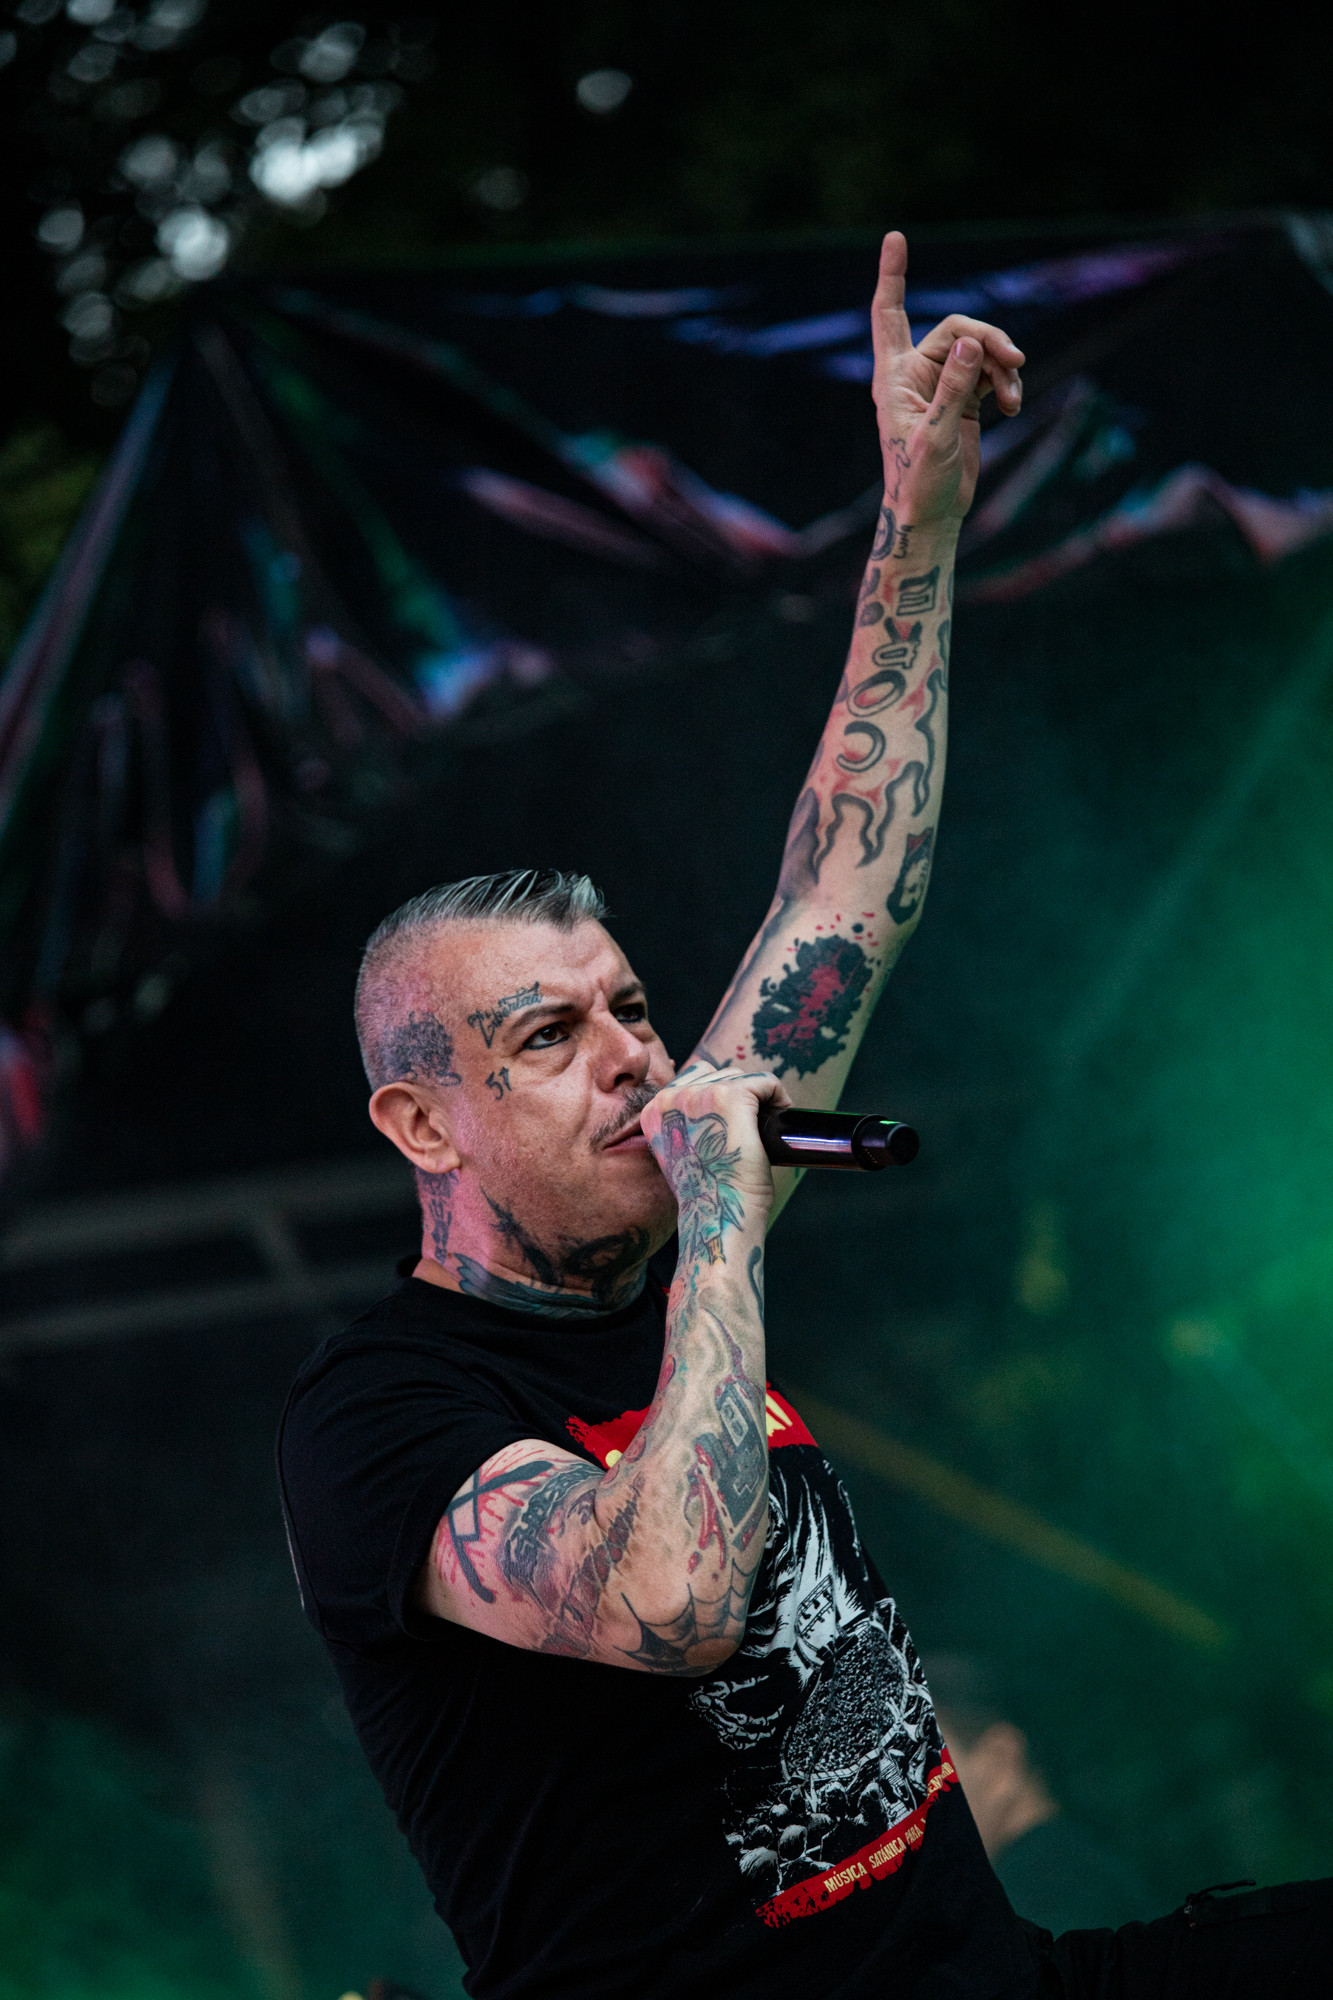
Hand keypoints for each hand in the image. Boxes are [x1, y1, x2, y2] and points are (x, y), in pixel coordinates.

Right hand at [642, 1066, 791, 1250]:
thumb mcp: (684, 1152)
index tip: (736, 1122)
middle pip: (718, 1074)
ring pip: (741, 1077)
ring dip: (758, 1097)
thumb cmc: (708, 1192)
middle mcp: (671, 1098)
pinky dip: (778, 1095)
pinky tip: (782, 1114)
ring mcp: (699, 1094)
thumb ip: (689, 1124)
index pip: (693, 1078)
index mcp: (654, 1111)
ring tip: (767, 1124)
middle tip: (755, 1125)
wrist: (719, 1213)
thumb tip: (718, 1108)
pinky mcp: (730, 1096)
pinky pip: (764, 1081)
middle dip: (741, 1096)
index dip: (721, 1096)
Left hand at [871, 230, 1025, 530]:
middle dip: (988, 340)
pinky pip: (990, 373)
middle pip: (956, 329)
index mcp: (893, 377)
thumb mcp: (936, 434)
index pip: (890, 314)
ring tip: (1013, 400)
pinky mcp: (963, 399)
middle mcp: (915, 374)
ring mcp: (941, 384)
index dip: (893, 276)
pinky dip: (1006, 385)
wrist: (932, 514)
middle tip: (1015, 362)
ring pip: (979, 350)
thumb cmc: (920, 480)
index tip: (896, 237)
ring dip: (1002, 369)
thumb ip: (954, 387)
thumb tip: (970, 341)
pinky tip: (1011, 407)